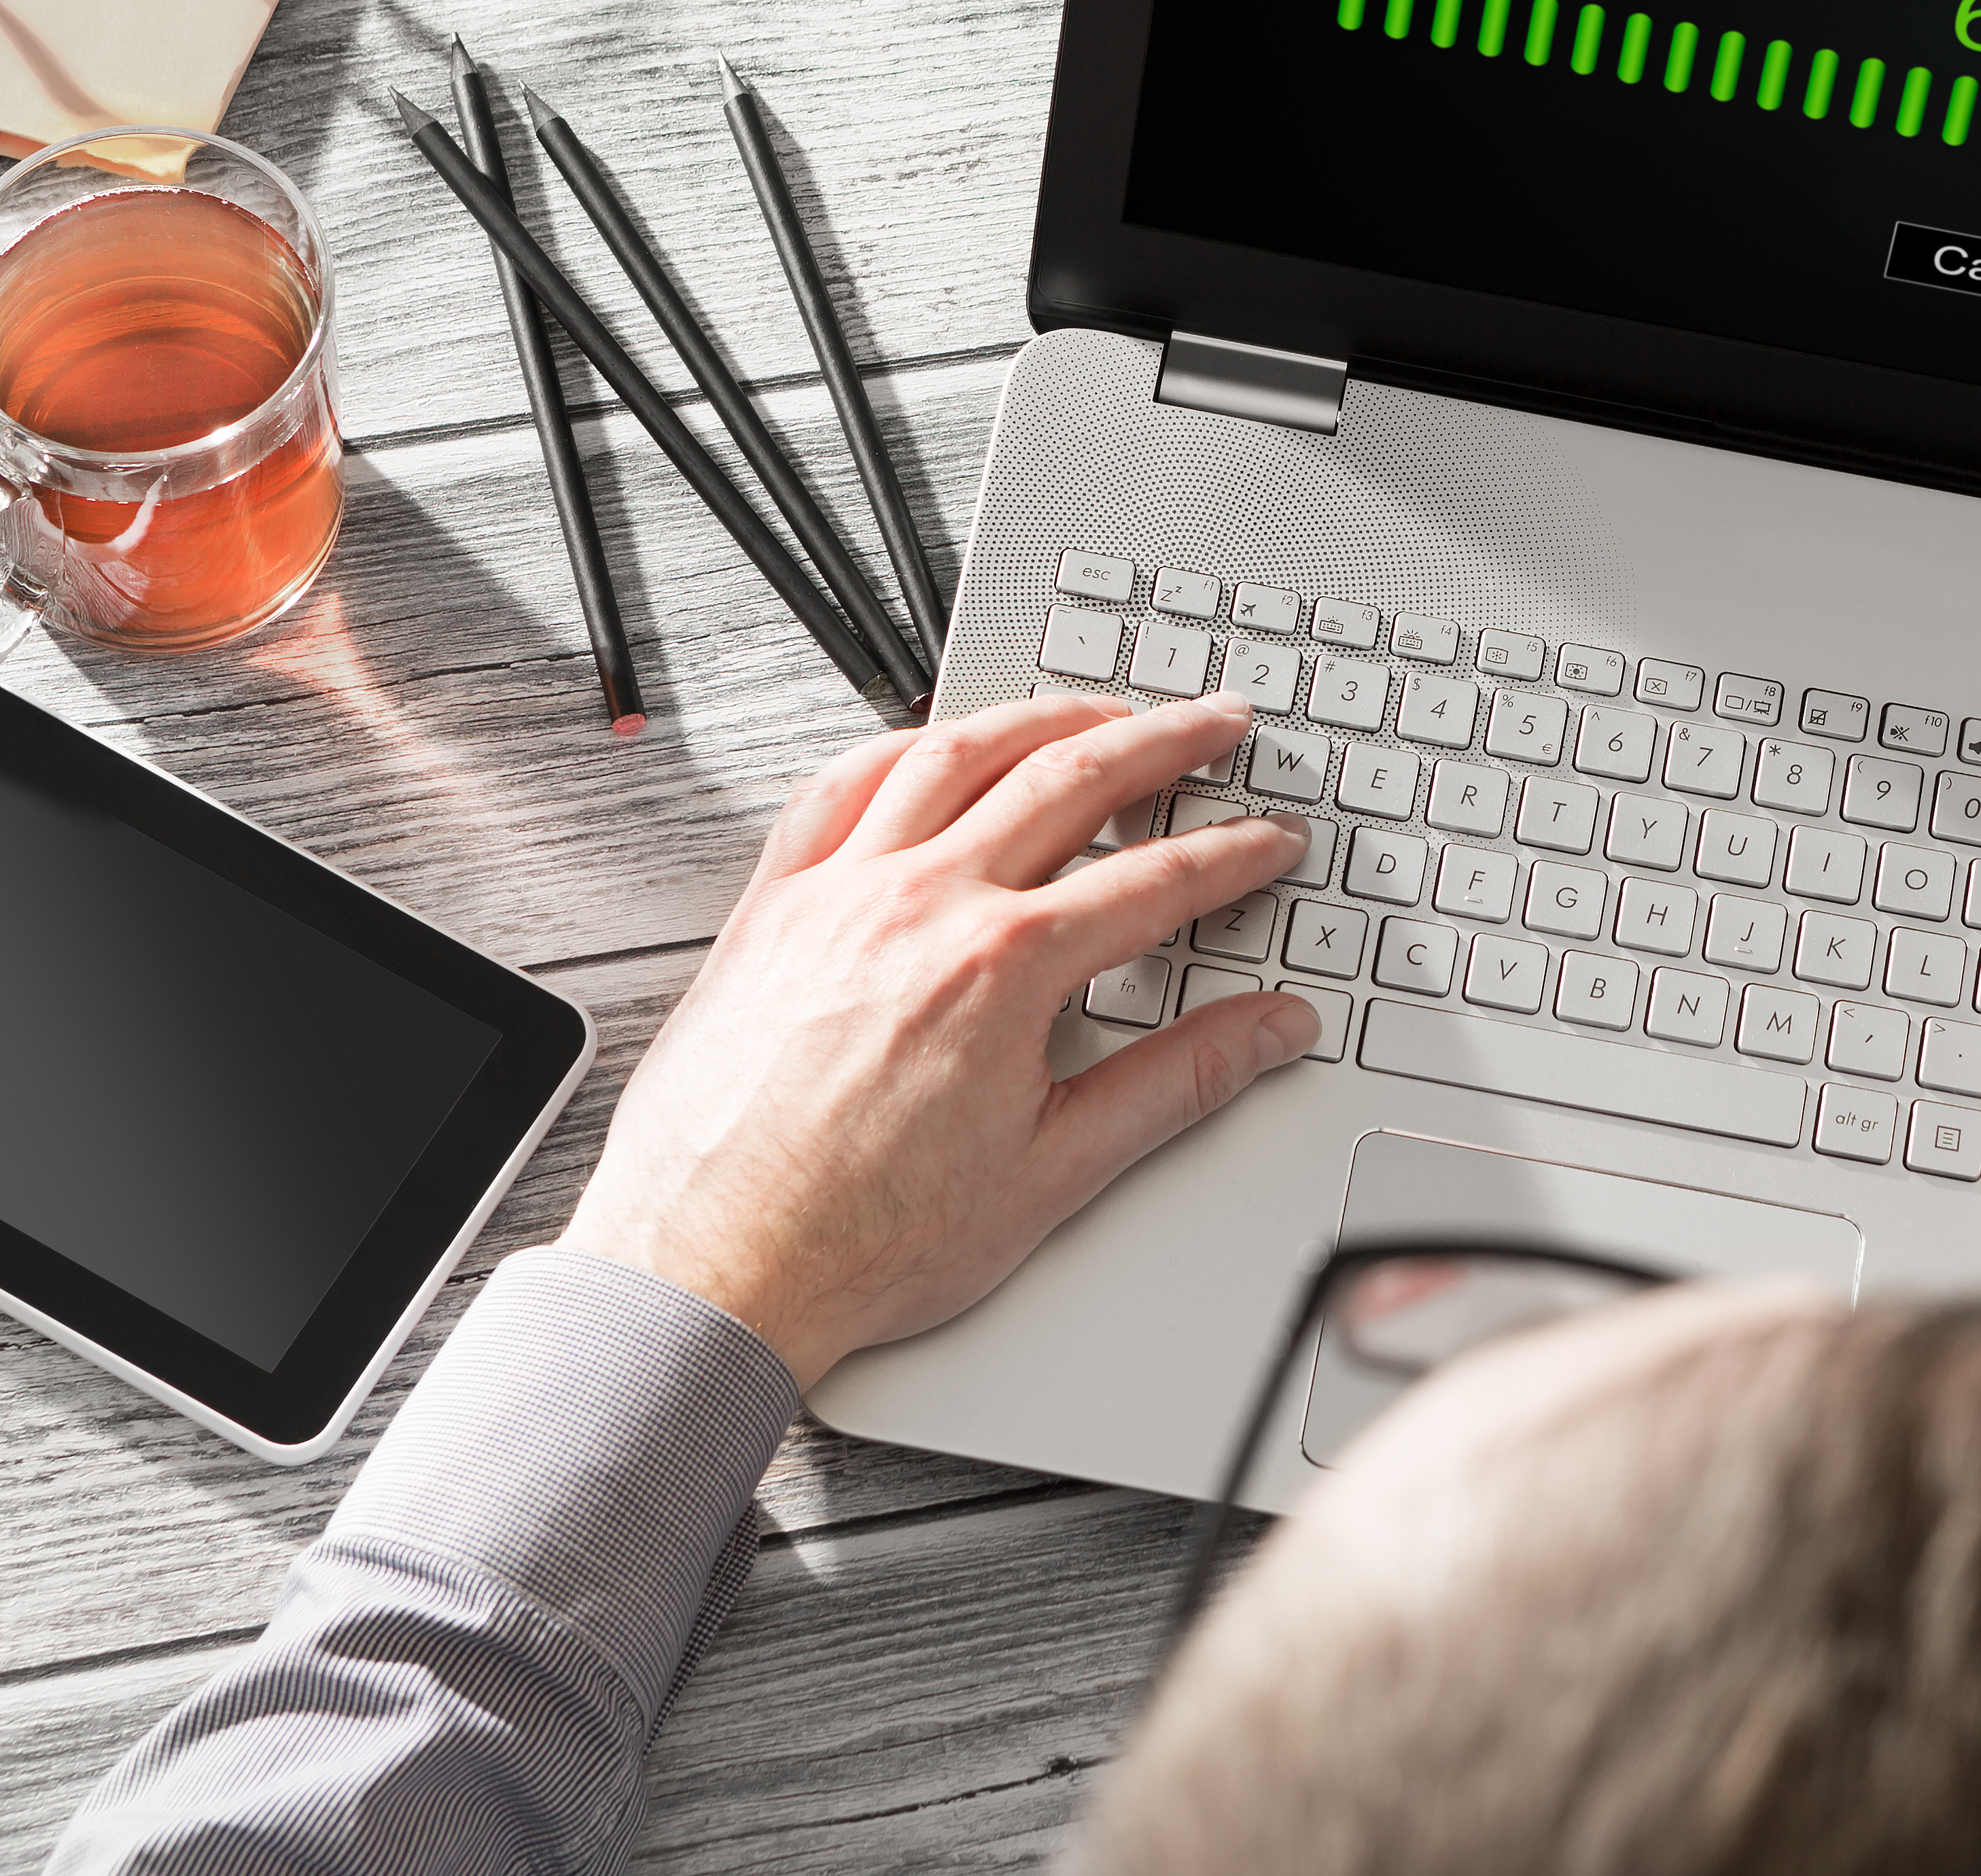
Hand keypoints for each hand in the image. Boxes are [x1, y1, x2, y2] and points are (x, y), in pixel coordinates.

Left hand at [561, 692, 1316, 1385]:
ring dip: (1041, 717)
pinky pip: (840, 784)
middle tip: (1214, 723)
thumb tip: (1267, 1033)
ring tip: (1096, 713)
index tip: (1269, 841)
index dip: (1233, 854)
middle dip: (1163, 741)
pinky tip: (935, 746)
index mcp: (1003, 966)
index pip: (1156, 880)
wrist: (711, 1267)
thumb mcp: (1055, 1171)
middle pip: (1070, 777)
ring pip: (955, 753)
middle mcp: (920, 902)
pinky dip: (903, 747)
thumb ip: (1179, 1084)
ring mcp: (837, 891)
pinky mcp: (772, 904)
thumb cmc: (859, 1237)